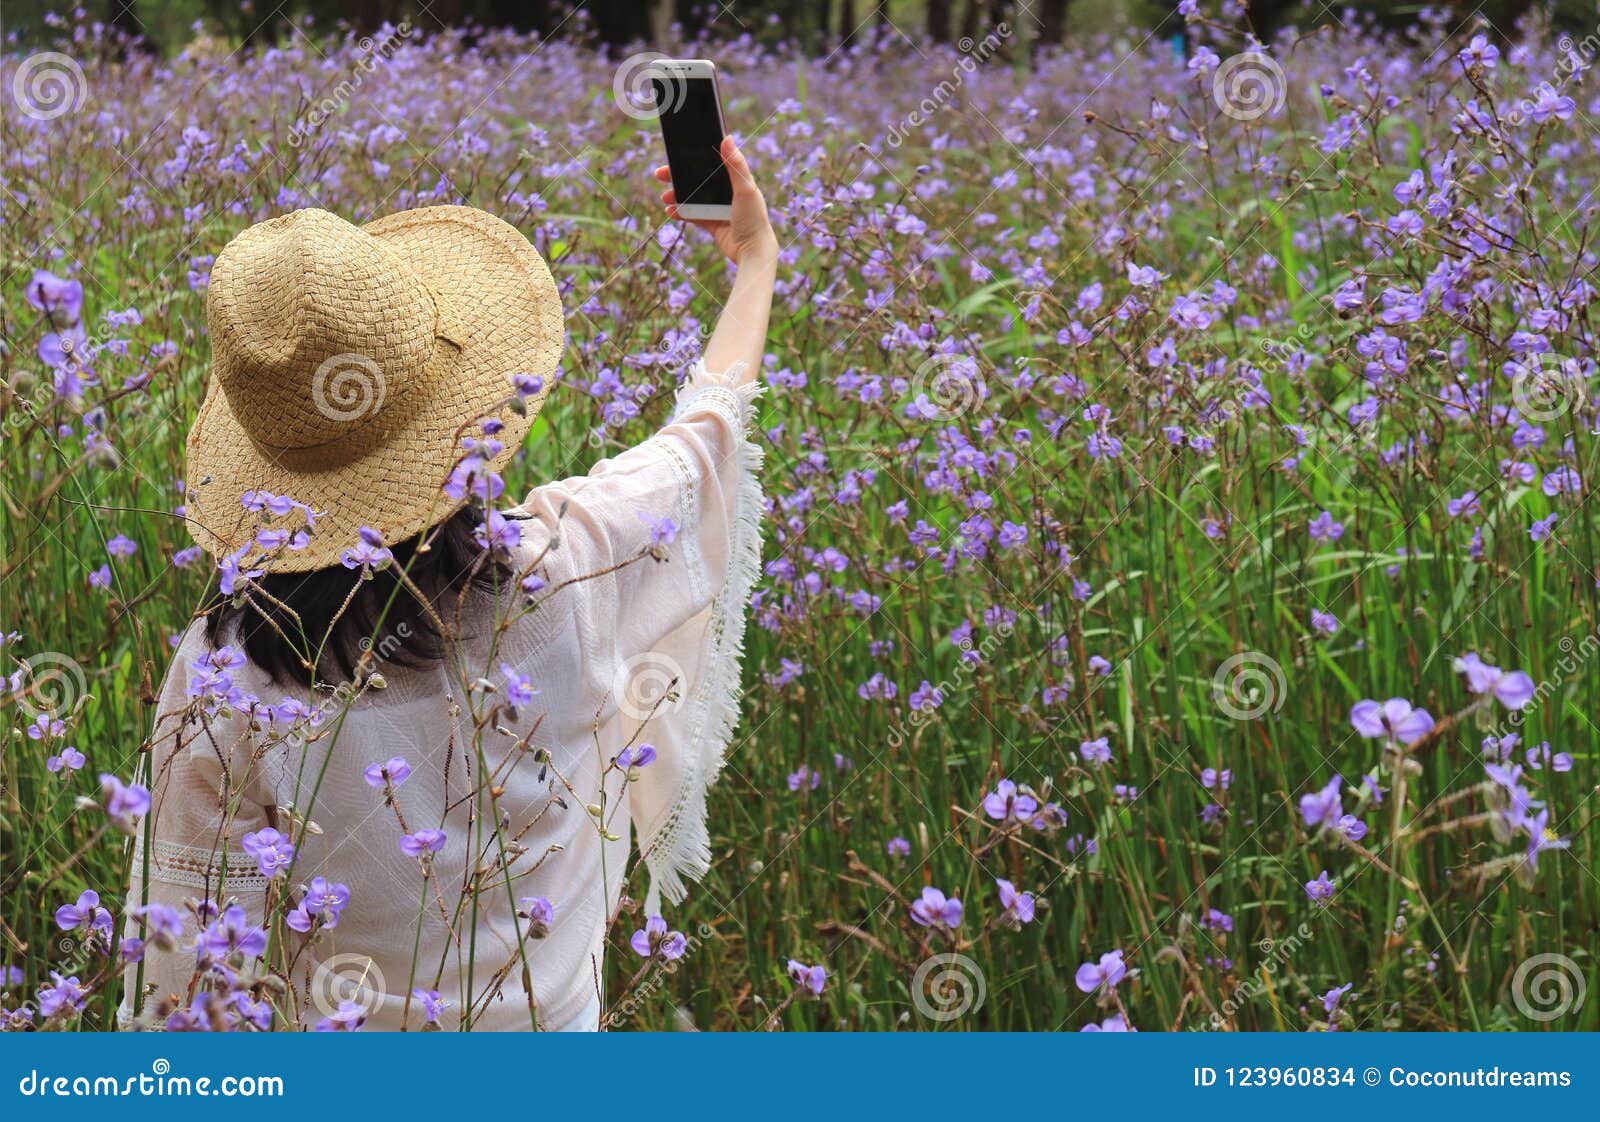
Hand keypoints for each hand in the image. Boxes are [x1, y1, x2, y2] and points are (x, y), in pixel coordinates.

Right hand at [655, 136, 777, 266]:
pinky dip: (681, 212)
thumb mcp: (745, 189)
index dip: (694, 158)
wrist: (753, 252)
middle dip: (678, 176)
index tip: (677, 153)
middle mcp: (727, 192)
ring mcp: (719, 208)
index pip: (712, 163)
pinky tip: (670, 211)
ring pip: (693, 197)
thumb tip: (726, 138)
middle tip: (660, 174)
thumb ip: (736, 165)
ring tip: (664, 197)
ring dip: (677, 195)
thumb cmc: (754, 219)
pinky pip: (693, 215)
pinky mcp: (713, 224)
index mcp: (736, 180)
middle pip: (698, 179)